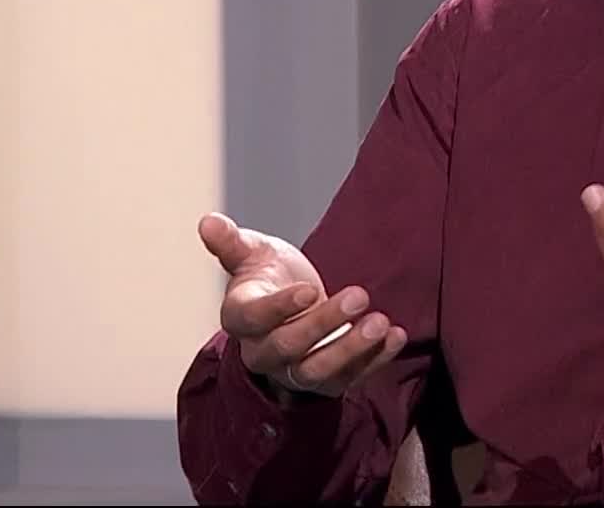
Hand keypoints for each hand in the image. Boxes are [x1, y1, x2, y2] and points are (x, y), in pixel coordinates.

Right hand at [197, 212, 408, 398]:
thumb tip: (207, 221)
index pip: (253, 319)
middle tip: (358, 295)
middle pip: (288, 346)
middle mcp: (262, 352)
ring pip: (318, 371)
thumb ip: (232, 242)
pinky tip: (396, 336)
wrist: (291, 309)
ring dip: (352, 349)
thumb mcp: (252, 254)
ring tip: (380, 323)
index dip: (280, 308)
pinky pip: (350, 379)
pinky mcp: (326, 383)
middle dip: (324, 323)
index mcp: (240, 318)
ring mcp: (294, 372)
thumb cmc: (268, 277)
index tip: (310, 289)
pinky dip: (375, 360)